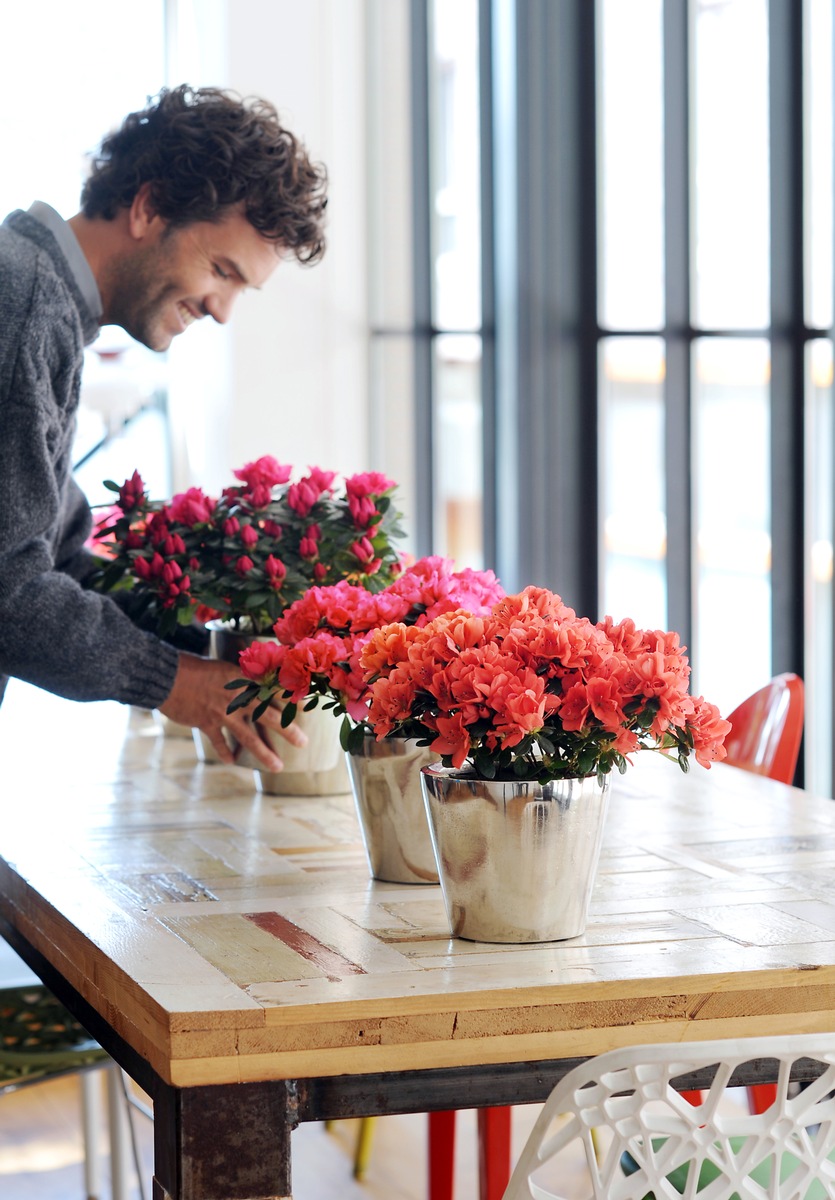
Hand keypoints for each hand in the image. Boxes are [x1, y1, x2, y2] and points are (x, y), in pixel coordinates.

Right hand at [157, 652, 306, 770]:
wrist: (167, 676)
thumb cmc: (196, 668)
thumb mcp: (224, 667)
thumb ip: (242, 676)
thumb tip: (258, 677)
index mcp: (242, 681)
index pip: (272, 691)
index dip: (289, 698)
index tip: (307, 707)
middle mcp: (236, 698)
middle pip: (267, 716)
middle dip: (287, 730)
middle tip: (303, 743)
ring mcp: (221, 713)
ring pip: (247, 737)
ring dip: (264, 753)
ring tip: (278, 766)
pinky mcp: (206, 723)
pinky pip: (219, 741)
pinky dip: (225, 752)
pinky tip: (232, 761)